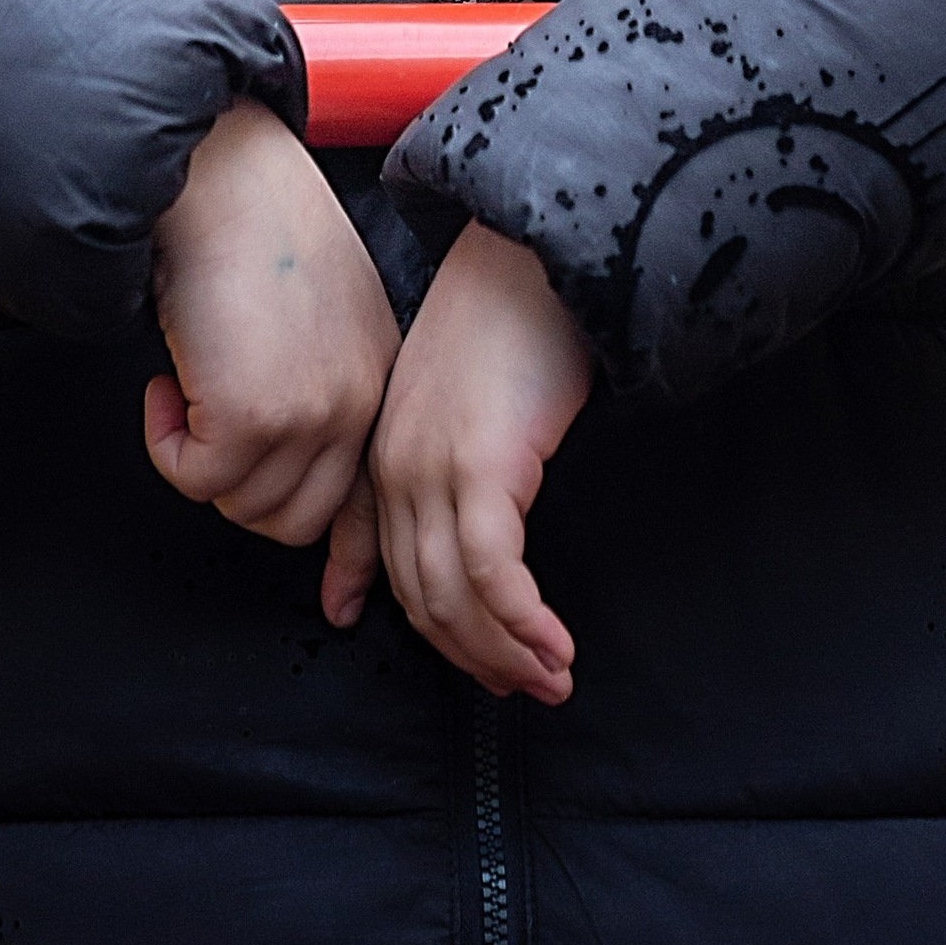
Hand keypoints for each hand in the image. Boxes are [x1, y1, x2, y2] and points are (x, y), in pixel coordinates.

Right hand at [146, 101, 399, 627]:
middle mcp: (359, 404)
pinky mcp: (254, 417)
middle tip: (205, 422)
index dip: (351, 558)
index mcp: (378, 378)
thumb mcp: (314, 313)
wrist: (215, 178)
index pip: (374, 495)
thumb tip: (278, 445)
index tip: (340, 602)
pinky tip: (170, 380)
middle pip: (296, 518)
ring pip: (243, 507)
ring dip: (198, 456)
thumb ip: (317, 381)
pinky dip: (167, 440)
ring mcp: (312, 415)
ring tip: (189, 380)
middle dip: (237, 485)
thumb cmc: (250, 225)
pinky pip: (196, 480)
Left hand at [369, 224, 594, 703]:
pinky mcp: (481, 468)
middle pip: (425, 596)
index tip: (471, 669)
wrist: (533, 255)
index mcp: (391, 450)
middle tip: (526, 690)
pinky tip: (554, 646)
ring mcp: (433, 470)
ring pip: (456, 597)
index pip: (397, 562)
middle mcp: (399, 467)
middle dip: (477, 656)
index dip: (433, 627)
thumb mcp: (469, 393)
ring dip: (506, 652)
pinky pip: (494, 573)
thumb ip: (460, 452)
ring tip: (550, 681)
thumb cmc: (514, 315)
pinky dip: (523, 622)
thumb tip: (492, 501)